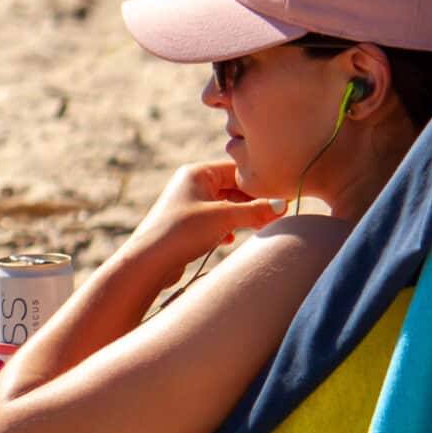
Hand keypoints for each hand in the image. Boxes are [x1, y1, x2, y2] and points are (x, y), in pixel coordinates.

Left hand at [125, 161, 285, 272]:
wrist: (148, 262)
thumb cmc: (182, 232)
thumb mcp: (224, 218)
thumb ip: (254, 211)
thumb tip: (282, 206)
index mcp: (197, 172)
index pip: (237, 170)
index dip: (260, 183)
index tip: (281, 196)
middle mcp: (191, 185)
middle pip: (232, 188)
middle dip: (253, 202)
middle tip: (275, 214)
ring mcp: (188, 205)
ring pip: (225, 206)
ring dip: (241, 217)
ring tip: (258, 227)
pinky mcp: (186, 226)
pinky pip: (214, 222)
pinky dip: (226, 228)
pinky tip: (230, 239)